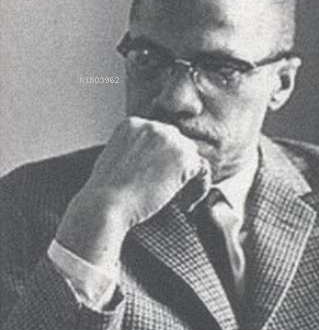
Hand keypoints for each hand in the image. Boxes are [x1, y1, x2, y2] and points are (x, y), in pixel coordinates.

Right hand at [56, 117, 207, 264]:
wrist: (106, 203)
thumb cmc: (105, 192)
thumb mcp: (114, 161)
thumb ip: (134, 154)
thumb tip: (152, 165)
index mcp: (132, 124)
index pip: (159, 139)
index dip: (163, 162)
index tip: (158, 181)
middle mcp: (152, 126)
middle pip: (178, 145)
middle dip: (176, 170)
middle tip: (170, 194)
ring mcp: (169, 139)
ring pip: (192, 157)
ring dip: (188, 180)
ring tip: (179, 201)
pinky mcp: (183, 157)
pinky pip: (203, 171)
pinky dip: (200, 188)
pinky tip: (187, 204)